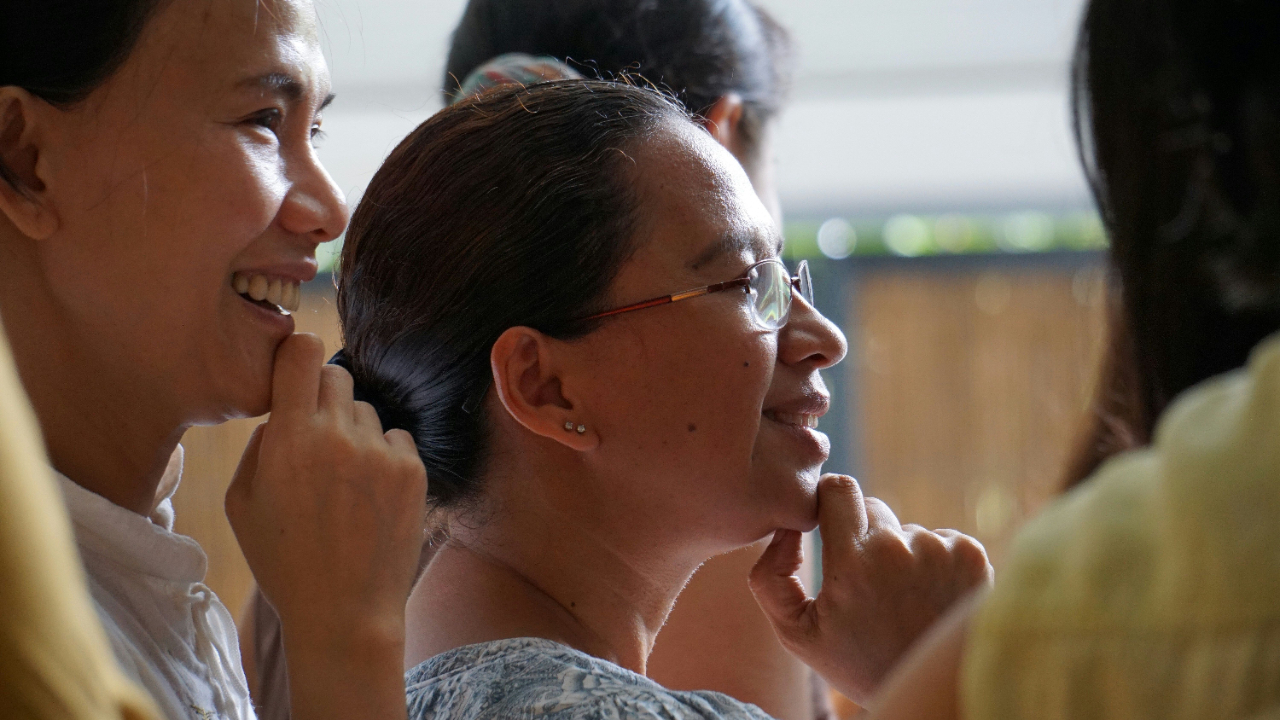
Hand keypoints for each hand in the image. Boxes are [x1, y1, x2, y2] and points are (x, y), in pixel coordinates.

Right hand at [225, 334, 426, 719]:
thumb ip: (260, 443)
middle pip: (336, 376)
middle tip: (316, 440)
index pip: (303, 351)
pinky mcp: (412, 470)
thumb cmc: (285, 561)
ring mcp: (380, 452)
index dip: (298, 354)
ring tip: (344, 485)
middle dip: (323, 399)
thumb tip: (282, 407)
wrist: (345, 613)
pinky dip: (384, 456)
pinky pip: (396, 437)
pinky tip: (370, 495)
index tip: (294, 370)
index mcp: (289, 438)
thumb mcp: (242, 503)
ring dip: (354, 433)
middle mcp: (338, 435)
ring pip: (366, 412)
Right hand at [749, 474, 991, 704]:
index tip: (827, 523)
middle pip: (871, 507)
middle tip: (865, 582)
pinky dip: (933, 560)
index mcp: (853, 562)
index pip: (839, 489)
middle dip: (862, 534)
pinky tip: (929, 597)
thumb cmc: (857, 663)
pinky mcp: (972, 555)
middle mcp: (899, 548)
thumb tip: (787, 529)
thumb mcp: (796, 632)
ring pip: (906, 529)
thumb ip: (771, 576)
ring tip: (902, 600)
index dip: (829, 502)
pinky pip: (941, 538)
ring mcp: (941, 549)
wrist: (931, 694)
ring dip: (900, 552)